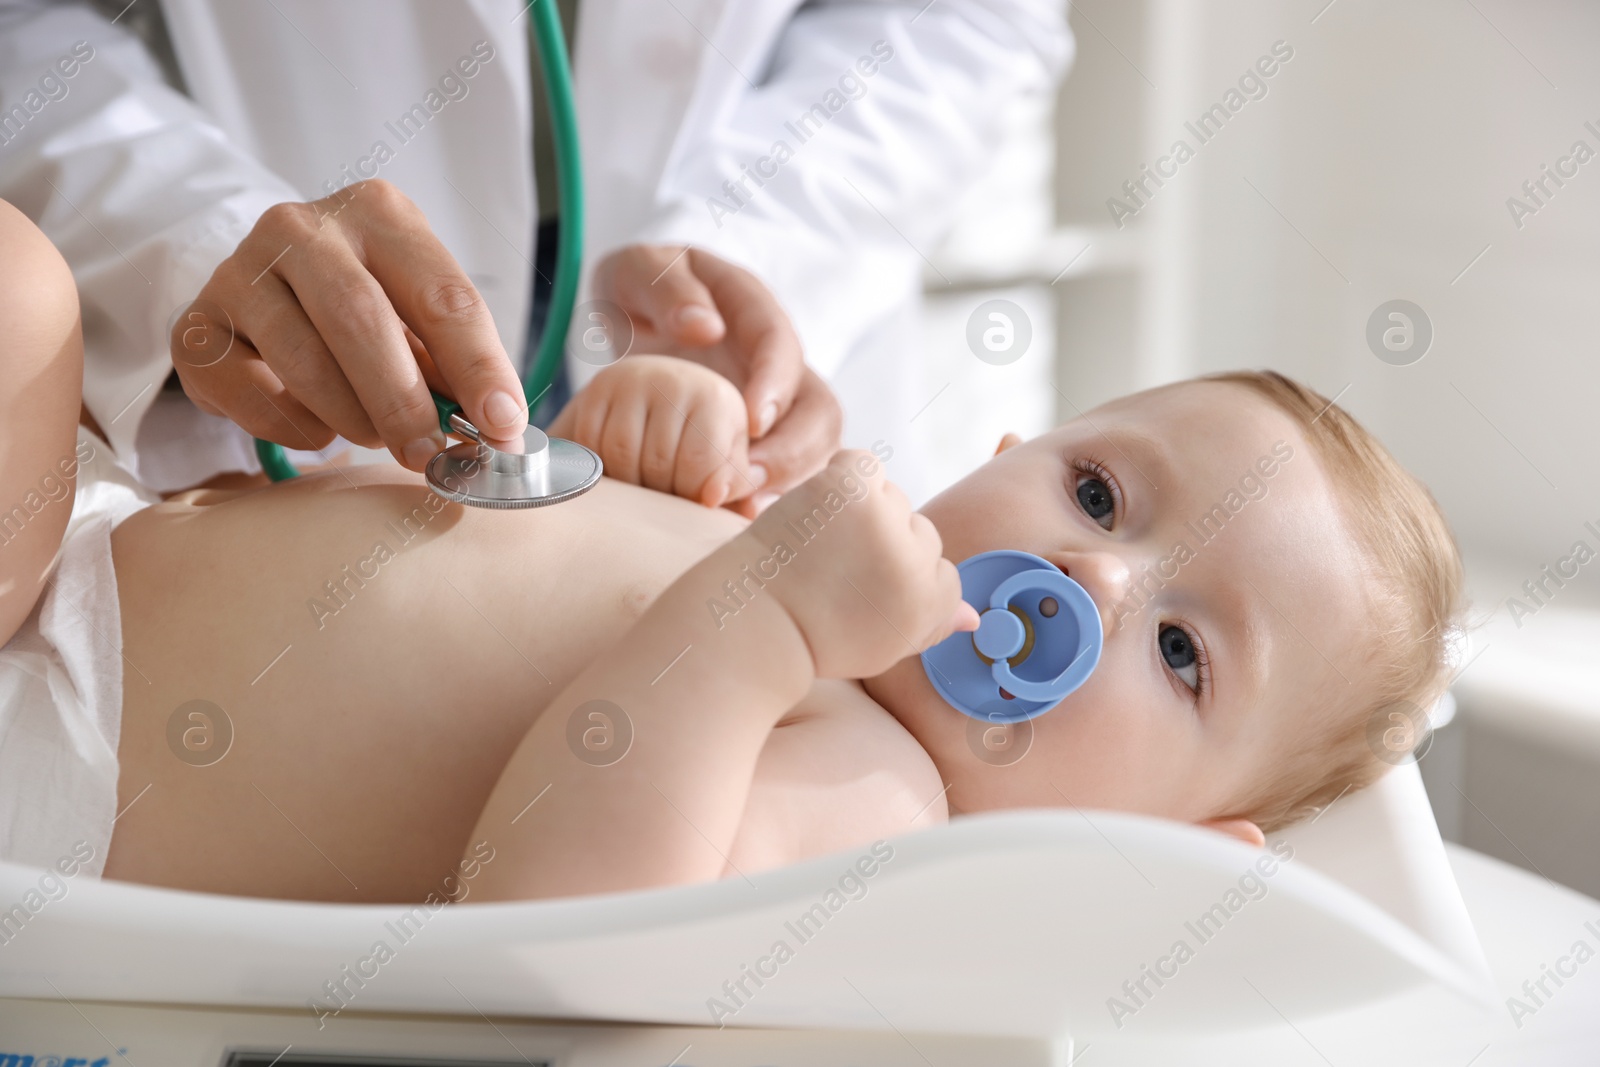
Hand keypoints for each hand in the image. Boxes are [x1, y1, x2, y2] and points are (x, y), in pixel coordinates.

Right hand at [170, 179, 529, 470]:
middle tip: (430, 454)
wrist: (264, 292)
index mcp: (378, 214)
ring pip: (303, 360)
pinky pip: (247, 391)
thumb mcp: (418, 317)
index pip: (442, 294)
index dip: (478, 366)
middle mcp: (301, 228)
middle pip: (361, 318)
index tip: (502, 424)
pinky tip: (315, 426)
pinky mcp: (196, 325)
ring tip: (376, 437)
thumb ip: (453, 364)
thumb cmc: (365, 311)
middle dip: (404, 401)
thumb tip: (498, 427)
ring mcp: (238, 271)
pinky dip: (291, 425)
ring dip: (351, 417)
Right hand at [547, 355, 759, 506]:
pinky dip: (602, 469)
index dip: (693, 495)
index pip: (698, 463)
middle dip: (661, 494)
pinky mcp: (600, 386)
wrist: (666, 393)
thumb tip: (714, 498)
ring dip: (629, 486)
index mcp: (716, 398)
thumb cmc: (706, 436)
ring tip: (643, 489)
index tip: (692, 500)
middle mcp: (675, 380)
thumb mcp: (729, 455)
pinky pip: (592, 444)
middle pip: (657, 463)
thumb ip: (734, 482)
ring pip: (621, 457)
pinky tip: (618, 473)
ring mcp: (633, 379)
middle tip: (665, 499)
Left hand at [592, 245, 841, 508]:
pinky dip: (767, 500)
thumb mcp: (636, 271)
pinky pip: (786, 477)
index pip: (781, 345)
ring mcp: (779, 406)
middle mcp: (778, 364)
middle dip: (793, 452)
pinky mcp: (765, 441)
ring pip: (815, 452)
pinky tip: (735, 520)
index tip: (753, 421)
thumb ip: (666, 289)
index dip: (775, 385)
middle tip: (745, 482)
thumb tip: (705, 329)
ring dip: (786, 485)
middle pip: (819, 411)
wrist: (639, 316)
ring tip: (741, 507)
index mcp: (750, 311)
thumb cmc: (640, 292)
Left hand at [750, 450, 977, 679]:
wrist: (754, 622)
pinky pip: (863, 465)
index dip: (899, 581)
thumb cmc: (814, 636)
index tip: (861, 594)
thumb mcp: (884, 648)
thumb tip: (973, 616)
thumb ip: (932, 624)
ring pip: (892, 498)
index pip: (944, 572)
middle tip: (835, 571)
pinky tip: (819, 513)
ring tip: (820, 547)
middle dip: (884, 546)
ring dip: (861, 513)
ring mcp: (884, 521)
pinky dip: (843, 480)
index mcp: (931, 604)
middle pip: (921, 531)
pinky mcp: (850, 488)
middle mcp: (916, 563)